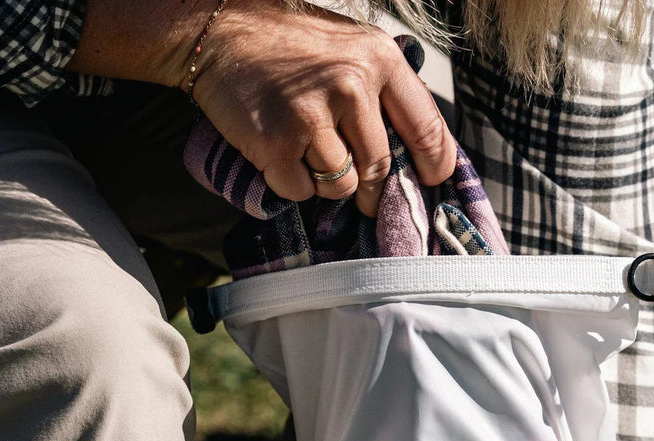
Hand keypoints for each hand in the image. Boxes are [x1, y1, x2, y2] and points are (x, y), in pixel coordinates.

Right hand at [190, 0, 455, 213]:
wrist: (220, 31)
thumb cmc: (288, 45)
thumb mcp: (350, 50)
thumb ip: (384, 93)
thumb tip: (415, 153)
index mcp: (379, 59)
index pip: (426, 128)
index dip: (433, 167)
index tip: (431, 185)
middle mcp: (351, 84)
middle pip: (380, 169)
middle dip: (372, 192)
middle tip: (363, 195)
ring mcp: (313, 115)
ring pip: (341, 186)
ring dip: (325, 181)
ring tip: (305, 149)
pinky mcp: (278, 143)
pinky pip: (300, 191)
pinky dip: (290, 182)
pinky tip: (279, 151)